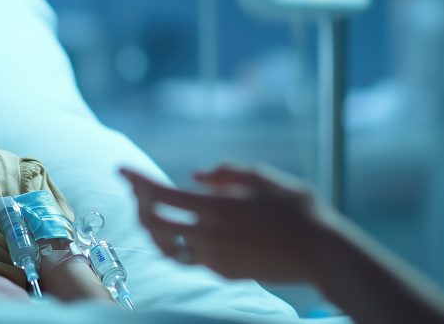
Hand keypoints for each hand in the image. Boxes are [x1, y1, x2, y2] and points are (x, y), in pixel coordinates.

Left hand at [120, 164, 329, 282]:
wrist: (322, 253)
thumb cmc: (298, 209)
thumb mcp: (264, 177)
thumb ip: (225, 173)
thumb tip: (196, 177)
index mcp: (215, 207)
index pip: (160, 195)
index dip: (136, 181)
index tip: (120, 170)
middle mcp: (209, 236)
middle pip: (153, 224)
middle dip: (139, 204)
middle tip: (139, 190)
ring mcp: (215, 259)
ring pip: (168, 246)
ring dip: (156, 228)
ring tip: (154, 212)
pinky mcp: (225, 273)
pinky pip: (192, 257)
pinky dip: (182, 241)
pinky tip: (189, 228)